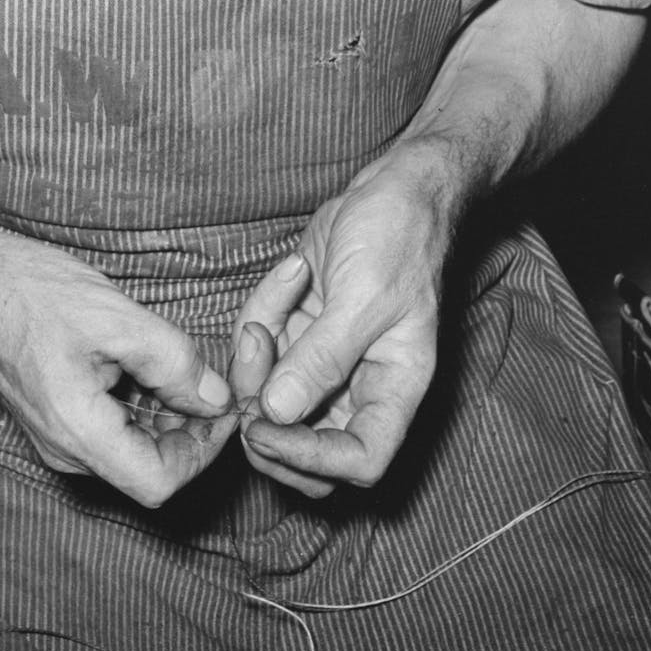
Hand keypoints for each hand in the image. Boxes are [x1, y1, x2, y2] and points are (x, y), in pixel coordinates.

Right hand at [0, 219, 237, 507]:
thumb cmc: (30, 293)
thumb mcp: (116, 317)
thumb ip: (174, 364)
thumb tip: (217, 399)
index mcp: (78, 433)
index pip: (160, 483)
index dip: (204, 451)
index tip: (223, 407)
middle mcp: (69, 451)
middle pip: (153, 469)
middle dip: (195, 431)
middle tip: (216, 382)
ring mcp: (64, 441)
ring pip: (140, 451)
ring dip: (174, 418)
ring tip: (187, 369)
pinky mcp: (64, 424)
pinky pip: (120, 432)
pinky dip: (149, 408)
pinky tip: (155, 369)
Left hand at [229, 146, 452, 496]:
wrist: (395, 190)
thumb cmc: (400, 236)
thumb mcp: (365, 296)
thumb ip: (323, 358)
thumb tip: (278, 413)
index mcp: (394, 389)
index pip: (360, 461)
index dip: (310, 458)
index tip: (265, 427)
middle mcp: (360, 387)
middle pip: (305, 449)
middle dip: (265, 420)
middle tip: (249, 376)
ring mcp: (324, 366)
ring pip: (270, 401)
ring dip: (256, 356)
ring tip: (282, 294)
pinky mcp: (298, 338)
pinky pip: (259, 351)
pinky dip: (261, 313)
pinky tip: (292, 272)